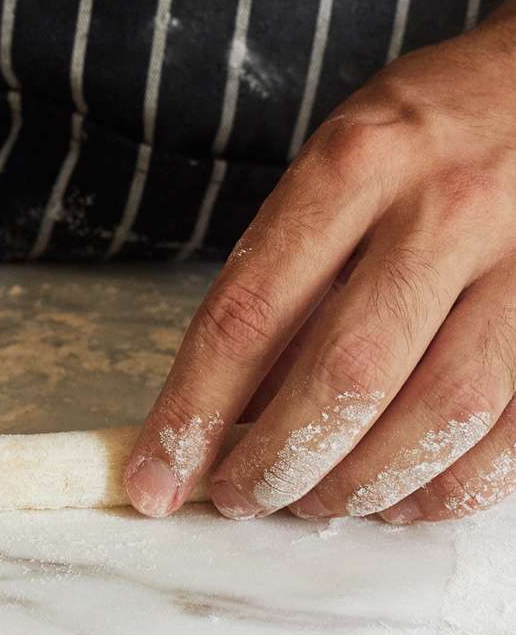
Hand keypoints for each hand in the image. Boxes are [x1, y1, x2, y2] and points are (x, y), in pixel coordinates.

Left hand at [124, 4, 515, 523]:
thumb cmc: (427, 132)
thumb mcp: (340, 162)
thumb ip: (291, 270)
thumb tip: (228, 405)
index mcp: (354, 164)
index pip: (247, 312)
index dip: (191, 411)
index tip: (154, 477)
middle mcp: (443, 211)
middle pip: (344, 374)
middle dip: (277, 460)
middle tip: (240, 498)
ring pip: (438, 414)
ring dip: (363, 483)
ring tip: (315, 502)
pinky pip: (513, 432)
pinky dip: (450, 485)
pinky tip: (403, 497)